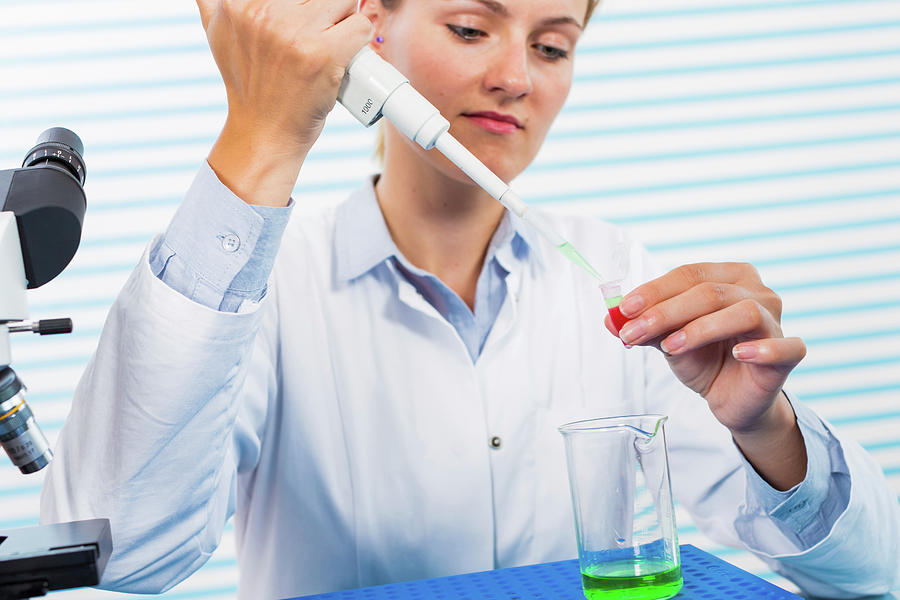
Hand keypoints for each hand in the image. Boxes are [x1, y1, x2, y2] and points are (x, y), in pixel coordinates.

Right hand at [195, 0, 372, 204]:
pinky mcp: (323, 53)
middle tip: (319, 31)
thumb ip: (212, 2)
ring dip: (345, 20)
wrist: (264, 133)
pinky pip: (361, 26)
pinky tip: (344, 57)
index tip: (302, 18)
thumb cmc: (249, 86)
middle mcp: (264, 12)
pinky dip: (360, 40)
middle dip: (325, 8)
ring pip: (345, 1)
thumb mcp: (218, 35)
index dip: (302, 2)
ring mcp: (295, 32)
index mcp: (237, 3)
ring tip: (331, 43)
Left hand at [605, 263, 808, 487]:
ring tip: (671, 347)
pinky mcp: (789, 354)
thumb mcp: (667, 341)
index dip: (654, 291)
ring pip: (743, 312)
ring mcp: (776, 321)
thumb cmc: (704, 359)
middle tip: (633, 333)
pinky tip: (738, 355)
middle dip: (665, 312)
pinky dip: (764, 349)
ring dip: (701, 328)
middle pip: (710, 292)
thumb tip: (610, 317)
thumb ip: (644, 326)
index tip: (623, 310)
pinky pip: (787, 346)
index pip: (689, 275)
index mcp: (728, 277)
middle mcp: (757, 292)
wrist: (730, 399)